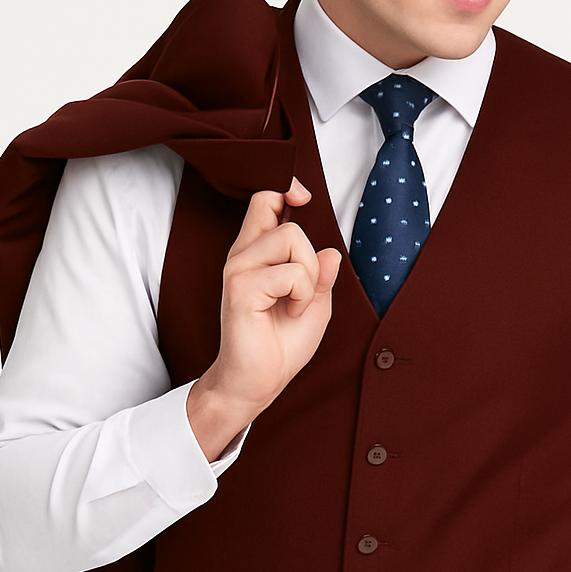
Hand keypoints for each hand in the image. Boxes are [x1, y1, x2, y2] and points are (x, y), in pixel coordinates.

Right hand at [186, 179, 341, 459]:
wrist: (257, 383)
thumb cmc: (281, 344)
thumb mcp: (314, 303)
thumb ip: (321, 274)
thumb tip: (331, 252)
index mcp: (255, 252)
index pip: (264, 199)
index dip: (285, 188)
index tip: (302, 198)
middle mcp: (242, 254)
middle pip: (284, 215)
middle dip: (311, 255)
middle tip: (305, 291)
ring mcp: (238, 269)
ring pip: (293, 239)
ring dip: (309, 277)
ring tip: (297, 304)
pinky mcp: (241, 288)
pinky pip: (292, 273)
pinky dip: (302, 296)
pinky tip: (289, 314)